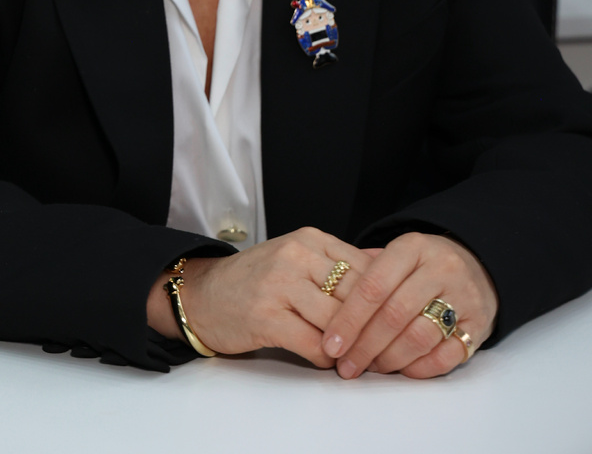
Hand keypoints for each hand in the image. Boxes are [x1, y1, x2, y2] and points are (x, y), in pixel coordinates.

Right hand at [148, 228, 374, 366]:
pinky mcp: (266, 316)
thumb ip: (340, 261)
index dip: (385, 298)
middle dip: (374, 326)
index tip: (396, 321)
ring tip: (360, 358)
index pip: (364, 267)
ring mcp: (280, 284)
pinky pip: (313, 344)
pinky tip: (329, 362)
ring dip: (352, 346)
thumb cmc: (257, 279)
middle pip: (355, 295)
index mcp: (310, 239)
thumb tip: (388, 264)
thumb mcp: (299, 256)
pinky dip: (327, 359)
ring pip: (338, 321)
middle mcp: (296, 256)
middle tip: (388, 348)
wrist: (204, 294)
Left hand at [321, 232, 498, 378]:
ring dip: (389, 360)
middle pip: (394, 314)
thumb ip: (364, 271)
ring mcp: (463, 297)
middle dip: (364, 345)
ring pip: (419, 337)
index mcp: (413, 247)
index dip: (349, 318)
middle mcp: (440, 268)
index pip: (374, 285)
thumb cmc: (423, 264)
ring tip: (370, 368)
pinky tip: (401, 371)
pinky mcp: (479, 325)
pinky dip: (420, 369)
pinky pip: (446, 356)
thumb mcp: (397, 253)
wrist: (479, 263)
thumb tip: (324, 302)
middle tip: (345, 365)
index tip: (331, 344)